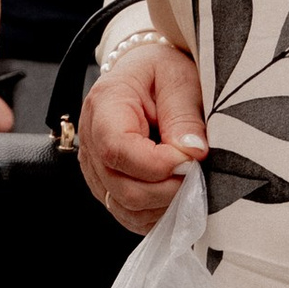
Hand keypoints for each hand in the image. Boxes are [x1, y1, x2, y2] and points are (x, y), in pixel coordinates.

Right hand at [78, 38, 206, 233]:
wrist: (146, 74)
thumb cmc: (161, 72)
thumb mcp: (179, 78)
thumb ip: (184, 115)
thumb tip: (192, 153)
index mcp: (104, 104)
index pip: (117, 148)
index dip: (156, 165)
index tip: (191, 159)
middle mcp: (90, 140)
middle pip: (120, 187)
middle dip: (167, 189)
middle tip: (198, 173)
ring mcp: (95, 168)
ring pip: (125, 208)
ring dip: (164, 205)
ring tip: (190, 183)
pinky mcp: (107, 186)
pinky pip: (129, 215)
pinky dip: (157, 214)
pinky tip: (177, 195)